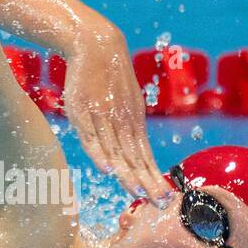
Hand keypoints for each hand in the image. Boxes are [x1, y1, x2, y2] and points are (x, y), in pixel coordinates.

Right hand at [63, 24, 171, 203]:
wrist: (95, 44)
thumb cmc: (108, 77)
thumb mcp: (125, 101)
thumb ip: (129, 125)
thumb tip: (135, 152)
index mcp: (133, 122)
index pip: (145, 156)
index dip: (154, 178)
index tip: (165, 198)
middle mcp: (122, 122)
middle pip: (135, 158)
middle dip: (148, 182)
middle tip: (160, 203)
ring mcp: (102, 117)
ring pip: (116, 150)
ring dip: (127, 173)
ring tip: (138, 194)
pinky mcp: (82, 111)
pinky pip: (91, 136)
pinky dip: (99, 153)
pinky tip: (107, 169)